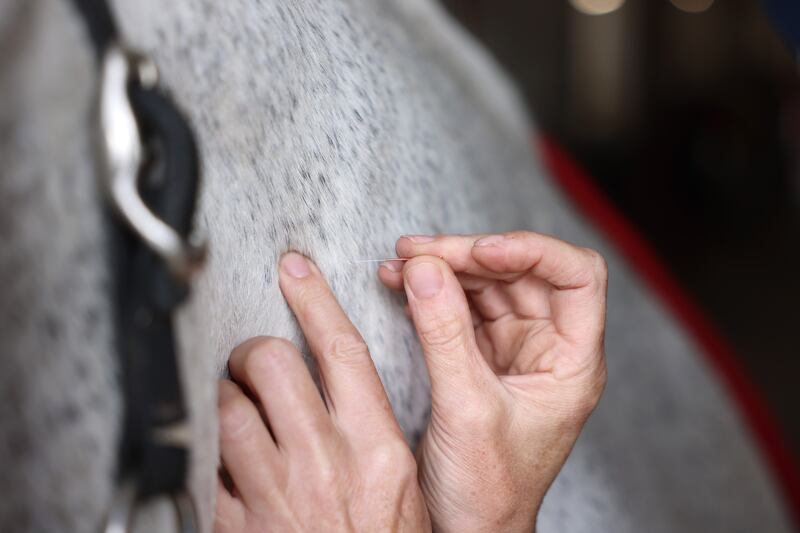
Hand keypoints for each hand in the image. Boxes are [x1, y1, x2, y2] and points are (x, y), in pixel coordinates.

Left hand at [214, 253, 430, 531]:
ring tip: (238, 409)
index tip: (295, 269)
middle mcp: (326, 462)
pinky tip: (228, 462)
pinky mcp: (237, 524)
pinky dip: (211, 452)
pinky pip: (208, 465)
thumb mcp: (401, 483)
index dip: (315, 299)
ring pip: (230, 408)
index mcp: (378, 448)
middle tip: (255, 361)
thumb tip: (333, 387)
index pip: (342, 351)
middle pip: (275, 365)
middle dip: (255, 352)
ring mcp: (277, 494)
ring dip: (227, 399)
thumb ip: (368, 430)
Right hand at [378, 232, 607, 532]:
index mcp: (571, 363)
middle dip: (469, 256)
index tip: (481, 250)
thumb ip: (445, 334)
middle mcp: (547, 349)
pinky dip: (430, 292)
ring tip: (401, 262)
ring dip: (444, 268)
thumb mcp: (467, 409)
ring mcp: (512, 351)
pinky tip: (400, 282)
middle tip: (420, 252)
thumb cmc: (488, 491)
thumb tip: (426, 267)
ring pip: (487, 285)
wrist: (466, 532)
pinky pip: (458, 308)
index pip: (577, 277)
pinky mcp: (479, 359)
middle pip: (520, 273)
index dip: (533, 251)